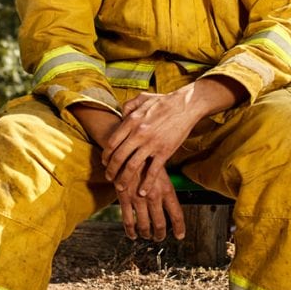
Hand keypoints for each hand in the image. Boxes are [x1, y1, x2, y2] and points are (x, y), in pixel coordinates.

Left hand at [70, 103, 182, 239]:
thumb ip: (128, 106)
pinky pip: (152, 171)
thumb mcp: (142, 98)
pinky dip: (146, 184)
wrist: (185, 105)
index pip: (112, 143)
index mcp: (131, 121)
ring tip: (120, 186)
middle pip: (118, 157)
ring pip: (131, 167)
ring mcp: (151, 144)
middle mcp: (138, 134)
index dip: (106, 155)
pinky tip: (142, 191)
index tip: (105, 162)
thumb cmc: (164, 101)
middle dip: (111, 170)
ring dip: (124, 179)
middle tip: (109, 177)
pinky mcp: (164, 152)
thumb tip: (120, 114)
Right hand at [114, 161, 184, 240]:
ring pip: (144, 226)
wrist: (128, 149)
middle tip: (160, 237)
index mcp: (166, 189)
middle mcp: (154, 196)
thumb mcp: (161, 171)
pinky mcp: (124, 199)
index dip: (179, 228)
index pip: (176, 214)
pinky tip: (133, 235)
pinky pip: (128, 221)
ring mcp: (138, 199)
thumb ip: (164, 188)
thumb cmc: (147, 159)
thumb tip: (169, 204)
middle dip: (160, 234)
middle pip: (160, 224)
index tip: (180, 236)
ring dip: (146, 234)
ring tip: (147, 236)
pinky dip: (131, 231)